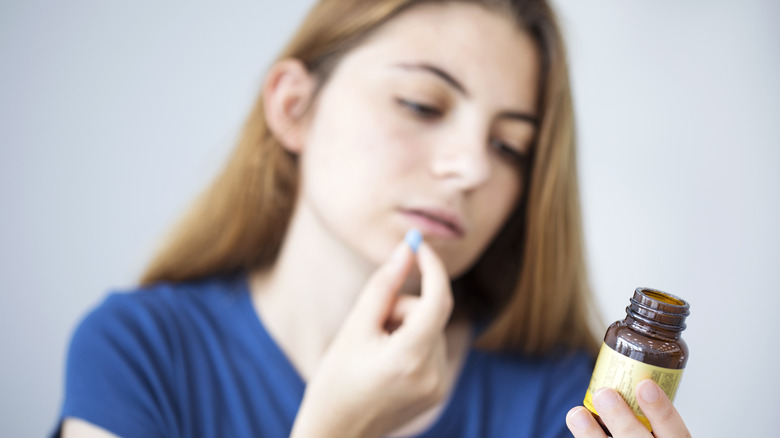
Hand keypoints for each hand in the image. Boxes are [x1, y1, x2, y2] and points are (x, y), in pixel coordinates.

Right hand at [290, 237, 453, 437]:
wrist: (336, 433)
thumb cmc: (336, 380)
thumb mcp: (354, 327)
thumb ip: (383, 285)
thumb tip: (407, 248)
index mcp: (408, 358)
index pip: (437, 300)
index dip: (431, 267)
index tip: (418, 244)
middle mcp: (432, 374)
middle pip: (429, 312)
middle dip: (402, 306)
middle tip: (370, 326)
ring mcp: (439, 386)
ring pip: (431, 329)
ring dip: (406, 328)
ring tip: (375, 352)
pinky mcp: (439, 392)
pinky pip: (433, 348)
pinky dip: (413, 344)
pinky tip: (387, 365)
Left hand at [566, 380, 691, 436]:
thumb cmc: (649, 435)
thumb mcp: (662, 426)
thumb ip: (651, 408)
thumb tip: (628, 369)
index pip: (676, 430)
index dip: (661, 409)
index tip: (645, 385)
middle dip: (620, 418)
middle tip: (605, 393)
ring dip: (592, 432)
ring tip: (578, 413)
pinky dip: (583, 437)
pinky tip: (575, 421)